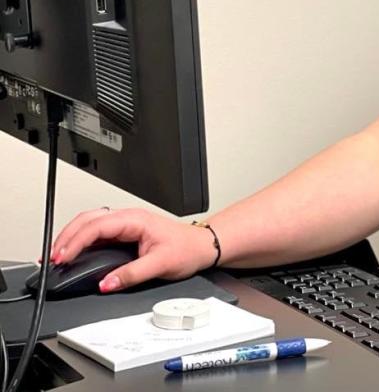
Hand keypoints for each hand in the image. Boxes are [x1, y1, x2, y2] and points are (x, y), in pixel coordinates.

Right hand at [48, 208, 218, 292]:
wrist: (202, 246)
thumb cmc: (187, 249)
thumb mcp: (161, 264)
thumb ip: (132, 274)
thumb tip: (106, 283)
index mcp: (135, 220)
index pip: (97, 226)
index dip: (76, 241)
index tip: (63, 257)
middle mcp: (128, 218)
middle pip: (87, 219)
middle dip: (66, 237)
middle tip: (52, 258)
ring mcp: (125, 224)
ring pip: (90, 223)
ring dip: (71, 237)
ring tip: (57, 256)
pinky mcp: (125, 233)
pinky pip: (97, 232)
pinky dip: (81, 240)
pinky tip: (73, 252)